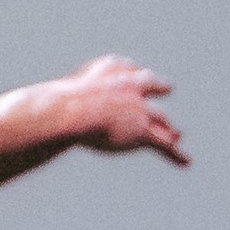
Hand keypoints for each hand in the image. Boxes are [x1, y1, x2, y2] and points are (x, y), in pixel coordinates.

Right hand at [64, 56, 188, 165]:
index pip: (127, 67)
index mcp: (110, 67)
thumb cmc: (56, 104)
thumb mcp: (58, 95)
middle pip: (148, 87)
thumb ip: (64, 102)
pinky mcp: (144, 129)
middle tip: (167, 89)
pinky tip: (185, 162)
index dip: (132, 72)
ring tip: (176, 134)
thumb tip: (44, 111)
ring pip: (159, 119)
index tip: (137, 72)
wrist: (73, 111)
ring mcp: (140, 107)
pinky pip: (163, 144)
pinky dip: (175, 155)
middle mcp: (131, 84)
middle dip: (158, 89)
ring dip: (167, 127)